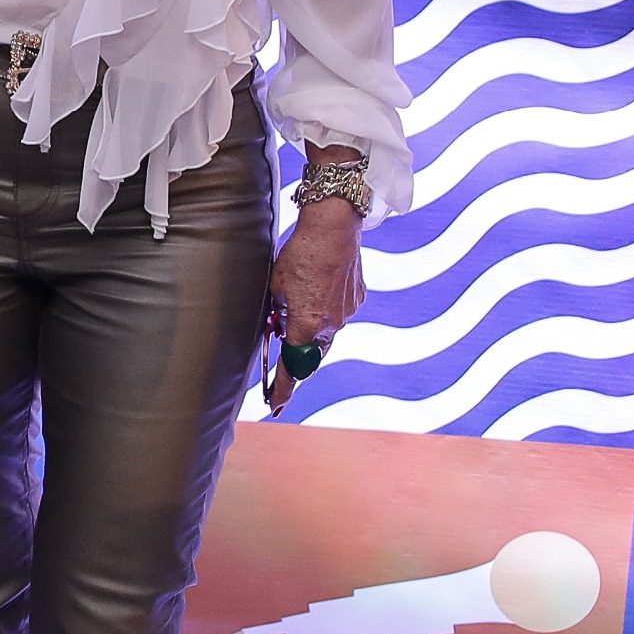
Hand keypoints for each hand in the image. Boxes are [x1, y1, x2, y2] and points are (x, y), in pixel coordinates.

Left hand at [261, 194, 365, 415]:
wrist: (334, 227)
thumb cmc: (300, 254)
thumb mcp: (276, 287)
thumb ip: (277, 313)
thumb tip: (278, 327)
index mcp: (306, 326)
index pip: (293, 367)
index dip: (283, 388)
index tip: (276, 405)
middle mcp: (331, 326)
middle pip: (311, 354)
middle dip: (297, 357)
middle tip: (283, 360)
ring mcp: (347, 313)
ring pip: (326, 333)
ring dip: (312, 327)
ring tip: (302, 298)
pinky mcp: (358, 299)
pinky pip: (339, 313)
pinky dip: (327, 309)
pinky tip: (319, 286)